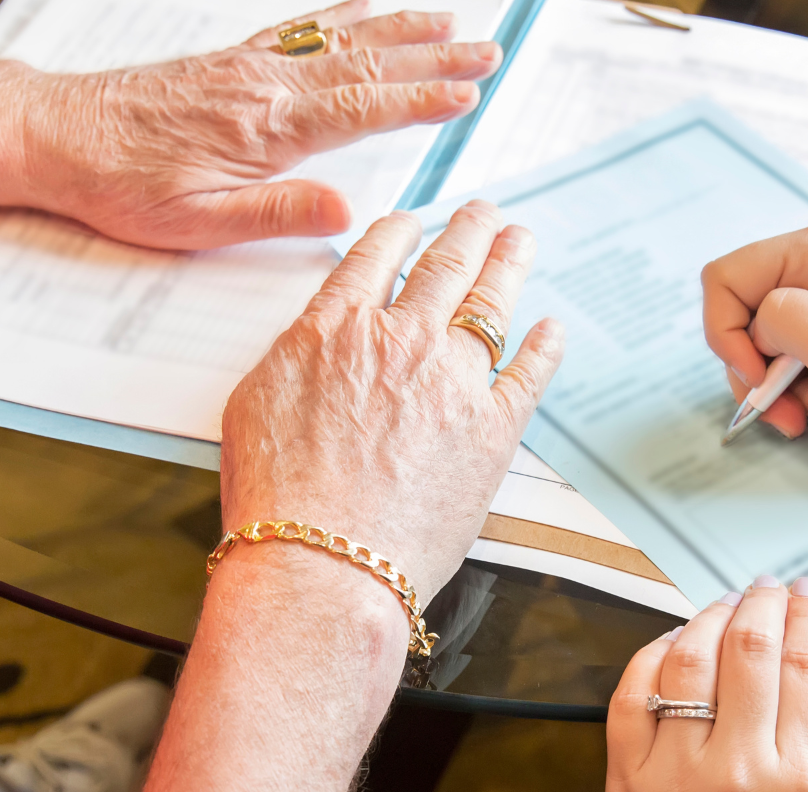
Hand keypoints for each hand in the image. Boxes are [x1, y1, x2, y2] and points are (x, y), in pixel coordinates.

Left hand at [0, 2, 500, 249]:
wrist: (54, 136)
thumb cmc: (119, 187)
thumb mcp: (196, 224)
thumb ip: (274, 214)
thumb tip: (345, 214)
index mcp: (265, 130)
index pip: (362, 109)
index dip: (420, 99)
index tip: (468, 93)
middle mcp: (264, 86)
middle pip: (366, 65)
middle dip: (433, 58)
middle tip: (488, 52)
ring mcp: (249, 67)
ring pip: (341, 40)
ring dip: (402, 30)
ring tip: (452, 22)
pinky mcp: (231, 61)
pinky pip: (302, 29)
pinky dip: (344, 15)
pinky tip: (368, 7)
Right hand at [218, 201, 564, 605]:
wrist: (322, 562)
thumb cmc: (278, 499)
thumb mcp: (255, 404)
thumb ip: (296, 357)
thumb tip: (317, 340)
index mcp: (338, 328)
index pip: (377, 257)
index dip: (400, 232)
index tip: (414, 222)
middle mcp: (402, 340)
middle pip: (445, 266)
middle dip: (468, 231)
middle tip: (483, 213)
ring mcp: (453, 382)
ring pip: (491, 304)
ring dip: (508, 264)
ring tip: (519, 240)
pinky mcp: (493, 431)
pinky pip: (529, 375)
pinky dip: (544, 347)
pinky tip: (552, 329)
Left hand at [604, 577, 807, 791]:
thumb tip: (799, 675)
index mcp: (802, 778)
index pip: (806, 667)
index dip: (806, 617)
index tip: (806, 596)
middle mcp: (740, 767)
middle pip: (749, 649)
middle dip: (761, 604)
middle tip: (767, 589)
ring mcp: (677, 770)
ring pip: (689, 659)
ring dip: (710, 618)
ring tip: (724, 606)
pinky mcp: (627, 777)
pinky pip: (632, 692)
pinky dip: (652, 654)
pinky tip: (671, 642)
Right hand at [702, 223, 807, 450]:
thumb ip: (781, 320)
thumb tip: (756, 333)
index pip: (725, 279)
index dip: (726, 331)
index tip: (758, 372)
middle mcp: (806, 271)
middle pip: (735, 318)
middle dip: (751, 371)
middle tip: (782, 409)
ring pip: (753, 349)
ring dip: (774, 390)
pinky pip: (778, 365)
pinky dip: (792, 393)